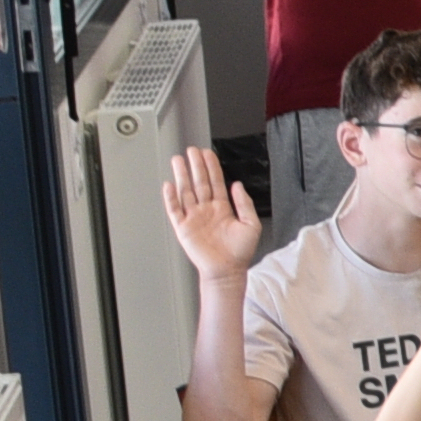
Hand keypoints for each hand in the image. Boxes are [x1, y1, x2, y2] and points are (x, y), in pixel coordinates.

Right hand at [162, 148, 263, 279]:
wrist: (228, 270)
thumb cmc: (240, 251)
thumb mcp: (251, 224)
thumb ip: (244, 204)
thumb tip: (237, 185)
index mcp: (222, 207)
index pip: (215, 182)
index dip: (211, 167)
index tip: (207, 153)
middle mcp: (206, 210)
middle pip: (199, 182)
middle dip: (195, 166)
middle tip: (191, 150)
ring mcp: (193, 217)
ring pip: (185, 191)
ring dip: (181, 176)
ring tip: (178, 160)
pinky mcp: (183, 228)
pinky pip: (175, 210)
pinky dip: (171, 198)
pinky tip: (169, 185)